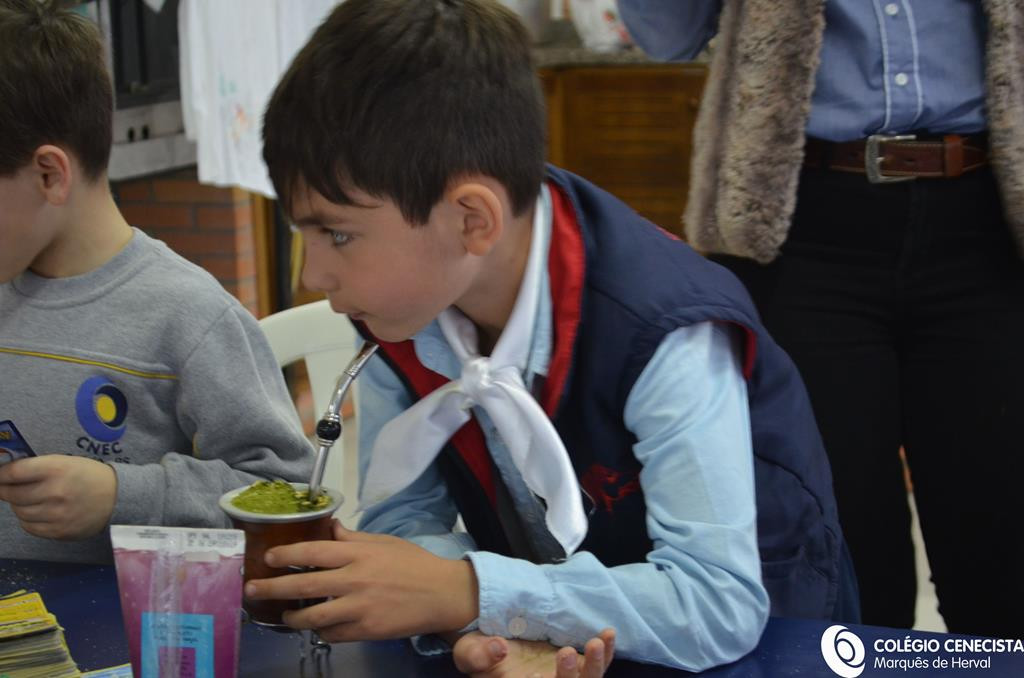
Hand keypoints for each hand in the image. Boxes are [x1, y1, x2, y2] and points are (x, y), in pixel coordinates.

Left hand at [0, 455, 116, 538]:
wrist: (118, 498)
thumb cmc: (89, 476)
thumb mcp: (67, 462)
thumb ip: (38, 468)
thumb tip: (6, 476)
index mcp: (57, 469)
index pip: (14, 472)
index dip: (1, 475)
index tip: (0, 476)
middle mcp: (54, 492)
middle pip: (12, 494)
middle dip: (6, 490)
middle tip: (10, 488)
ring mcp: (56, 514)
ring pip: (19, 512)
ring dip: (20, 505)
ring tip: (32, 500)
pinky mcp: (58, 531)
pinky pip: (29, 527)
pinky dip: (29, 519)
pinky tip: (40, 512)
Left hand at [244, 520, 478, 640]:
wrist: (442, 593)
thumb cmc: (413, 564)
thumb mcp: (384, 543)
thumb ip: (354, 538)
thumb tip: (331, 529)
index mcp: (358, 554)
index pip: (312, 552)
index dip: (285, 554)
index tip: (268, 557)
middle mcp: (354, 580)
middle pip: (303, 586)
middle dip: (272, 588)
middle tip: (253, 589)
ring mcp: (359, 608)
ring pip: (313, 617)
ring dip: (293, 617)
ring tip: (284, 614)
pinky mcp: (366, 630)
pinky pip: (333, 634)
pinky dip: (322, 632)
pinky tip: (318, 628)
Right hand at [453, 628, 615, 677]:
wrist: (495, 634)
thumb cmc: (479, 649)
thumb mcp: (469, 651)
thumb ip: (478, 655)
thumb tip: (499, 649)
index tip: (534, 675)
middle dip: (570, 677)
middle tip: (566, 652)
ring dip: (595, 666)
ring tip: (594, 643)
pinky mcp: (579, 663)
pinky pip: (599, 663)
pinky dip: (606, 652)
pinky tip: (607, 634)